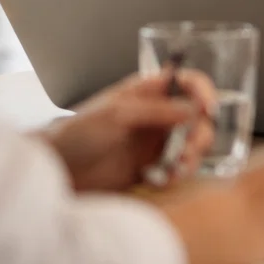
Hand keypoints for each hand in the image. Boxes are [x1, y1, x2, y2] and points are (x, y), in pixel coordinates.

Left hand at [43, 70, 216, 192]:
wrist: (55, 172)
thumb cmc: (76, 134)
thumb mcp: (117, 114)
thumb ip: (156, 111)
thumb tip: (193, 110)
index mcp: (148, 92)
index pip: (186, 83)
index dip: (203, 91)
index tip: (208, 109)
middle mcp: (156, 115)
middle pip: (197, 118)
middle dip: (199, 133)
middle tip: (189, 149)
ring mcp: (154, 142)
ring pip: (191, 146)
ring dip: (191, 157)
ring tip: (176, 169)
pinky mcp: (150, 168)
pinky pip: (176, 170)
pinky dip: (175, 175)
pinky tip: (159, 179)